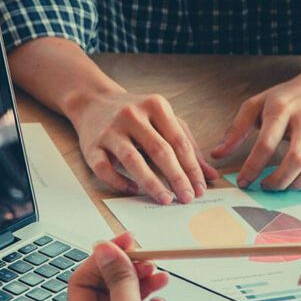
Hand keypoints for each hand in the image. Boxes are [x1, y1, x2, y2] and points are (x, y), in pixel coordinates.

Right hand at [68, 90, 219, 204]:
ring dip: (151, 182)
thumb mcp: (164, 120)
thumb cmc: (136, 115)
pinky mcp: (91, 146)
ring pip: (132, 160)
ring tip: (165, 199)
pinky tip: (133, 190)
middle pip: (159, 150)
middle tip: (187, 198)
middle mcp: (132, 115)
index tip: (200, 188)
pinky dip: (119, 182)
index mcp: (155, 106)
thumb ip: (188, 145)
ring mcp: (110, 130)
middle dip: (176, 177)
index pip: (179, 141)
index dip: (192, 167)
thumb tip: (210, 175)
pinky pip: (104, 168)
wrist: (93, 102)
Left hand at [211, 60, 300, 189]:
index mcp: (283, 108)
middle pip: (295, 159)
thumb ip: (237, 129)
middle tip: (267, 187)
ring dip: (299, 185)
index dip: (252, 168)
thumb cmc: (290, 97)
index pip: (266, 144)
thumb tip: (217, 154)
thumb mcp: (258, 104)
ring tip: (286, 185)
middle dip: (278, 181)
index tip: (244, 182)